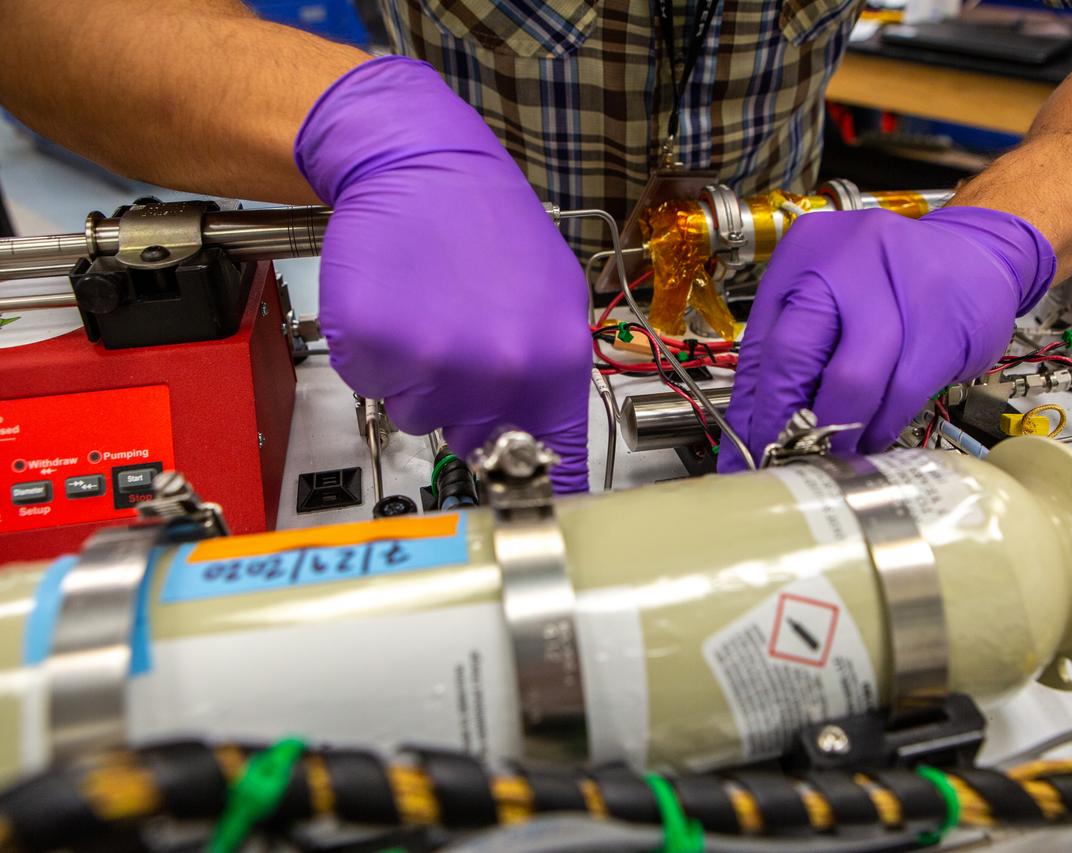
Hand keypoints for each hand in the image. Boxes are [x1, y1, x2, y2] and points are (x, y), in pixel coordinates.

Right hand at [296, 57, 589, 491]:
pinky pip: (371, 383)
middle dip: (466, 406)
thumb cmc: (487, 228)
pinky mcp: (373, 345)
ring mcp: (429, 360)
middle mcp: (495, 370)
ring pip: (417, 414)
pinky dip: (377, 354)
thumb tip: (542, 450)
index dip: (534, 497)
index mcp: (552, 361)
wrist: (420, 164)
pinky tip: (396, 305)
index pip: (552, 463)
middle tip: (463, 340)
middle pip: (472, 442)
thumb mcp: (552, 302)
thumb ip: (545, 381)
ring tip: (430, 311)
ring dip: (418, 376)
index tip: (528, 522)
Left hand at [719, 206, 1055, 470]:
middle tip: (783, 459)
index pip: (763, 344)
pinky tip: (872, 436)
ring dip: (837, 434)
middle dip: (785, 423)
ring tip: (830, 456)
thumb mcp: (829, 295)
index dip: (752, 411)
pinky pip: (900, 395)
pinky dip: (880, 427)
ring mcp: (897, 291)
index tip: (745, 453)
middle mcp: (845, 264)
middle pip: (795, 356)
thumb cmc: (891, 281)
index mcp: (803, 256)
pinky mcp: (942, 327)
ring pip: (851, 383)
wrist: (978, 253)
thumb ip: (792, 353)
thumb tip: (755, 429)